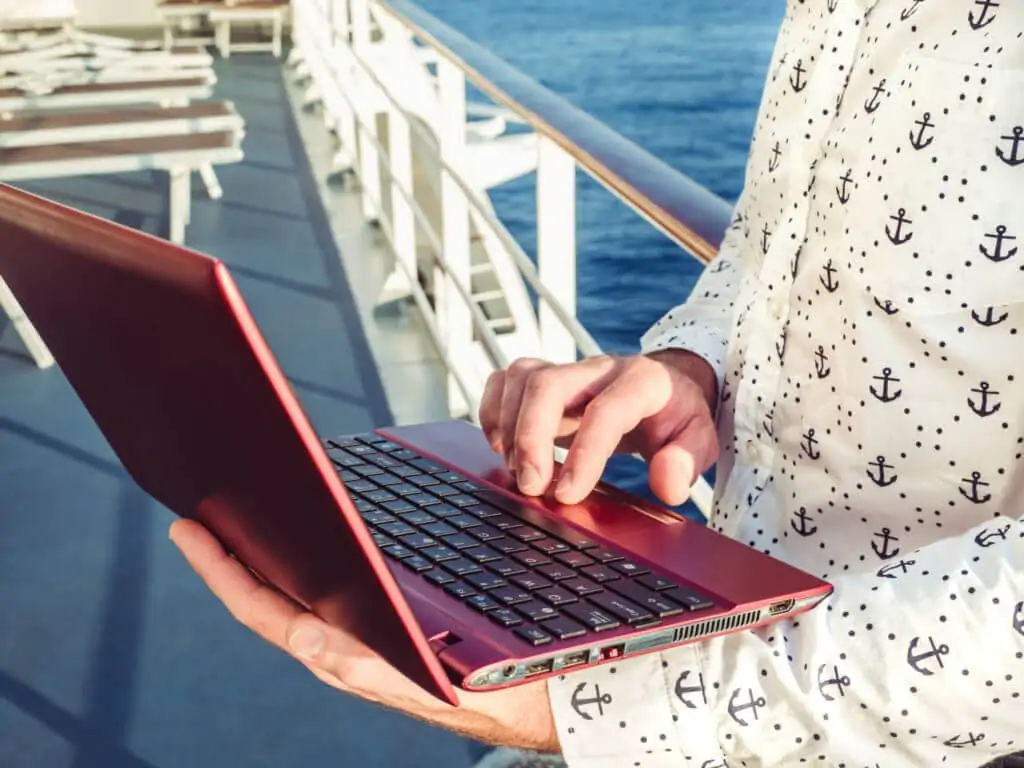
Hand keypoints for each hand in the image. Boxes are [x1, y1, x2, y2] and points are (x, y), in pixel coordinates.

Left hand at [169, 518, 559, 751]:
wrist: (531, 697)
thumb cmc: (484, 690)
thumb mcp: (426, 676)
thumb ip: (363, 663)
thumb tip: (304, 636)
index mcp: (339, 655)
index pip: (260, 609)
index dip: (220, 571)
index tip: (187, 532)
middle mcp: (339, 645)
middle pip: (267, 598)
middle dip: (230, 559)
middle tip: (199, 517)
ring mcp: (358, 635)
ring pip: (294, 593)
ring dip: (263, 559)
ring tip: (242, 523)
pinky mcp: (382, 625)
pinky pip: (327, 590)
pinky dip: (305, 563)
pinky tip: (310, 543)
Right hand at [479, 349, 718, 505]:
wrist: (666, 387)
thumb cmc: (676, 418)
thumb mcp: (699, 440)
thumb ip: (687, 461)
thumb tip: (667, 483)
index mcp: (642, 381)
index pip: (607, 410)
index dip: (585, 454)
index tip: (567, 495)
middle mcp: (598, 369)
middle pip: (548, 384)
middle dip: (530, 438)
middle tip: (531, 487)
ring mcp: (567, 370)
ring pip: (521, 377)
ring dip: (509, 427)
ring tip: (518, 472)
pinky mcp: (544, 379)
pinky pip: (504, 379)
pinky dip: (492, 412)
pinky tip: (501, 447)